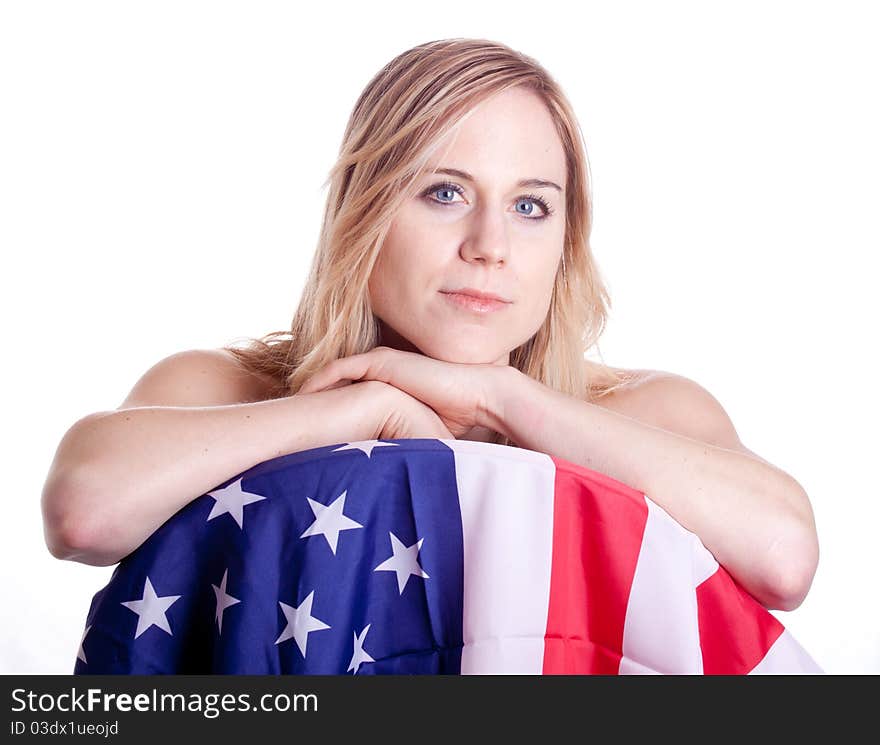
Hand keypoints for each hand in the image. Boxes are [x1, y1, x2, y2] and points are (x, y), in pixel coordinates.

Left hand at [298, 346, 504, 438]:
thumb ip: (398, 449)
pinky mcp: (381, 362)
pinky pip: (341, 368)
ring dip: (310, 392)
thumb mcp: (416, 438)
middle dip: (311, 405)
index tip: (305, 436)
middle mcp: (380, 377)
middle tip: (287, 425)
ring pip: (332, 377)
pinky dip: (320, 379)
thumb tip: (384, 483)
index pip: (345, 401)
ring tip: (288, 411)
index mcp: (387, 392)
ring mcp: (379, 366)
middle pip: (334, 389)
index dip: (326, 416)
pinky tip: (304, 395)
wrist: (478, 397)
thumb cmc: (455, 422)